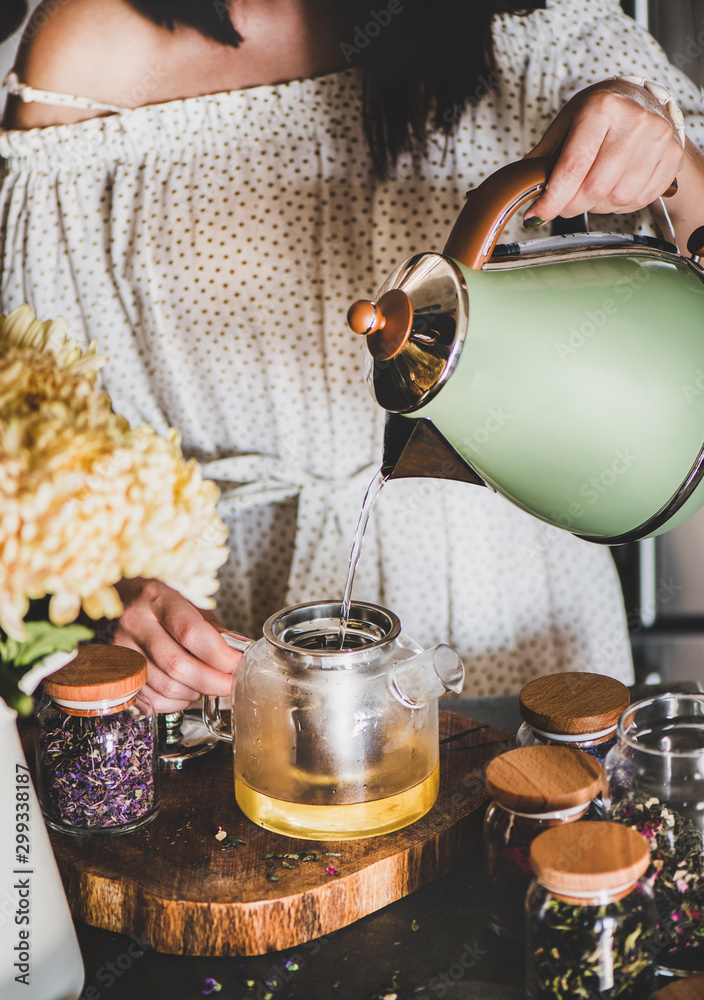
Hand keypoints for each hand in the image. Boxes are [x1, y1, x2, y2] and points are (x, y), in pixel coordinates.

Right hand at [112, 578, 243, 711]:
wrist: (120, 599)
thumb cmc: (160, 601)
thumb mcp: (189, 601)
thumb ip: (213, 628)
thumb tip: (239, 652)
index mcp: (156, 598)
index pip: (191, 633)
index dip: (220, 655)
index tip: (238, 663)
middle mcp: (134, 623)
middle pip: (178, 665)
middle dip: (213, 681)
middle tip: (231, 682)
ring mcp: (122, 650)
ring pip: (166, 687)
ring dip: (196, 693)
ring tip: (208, 683)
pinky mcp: (118, 673)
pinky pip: (151, 700)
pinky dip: (176, 702)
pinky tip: (186, 690)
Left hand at [523, 78, 684, 223]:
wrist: (642, 102)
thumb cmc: (598, 115)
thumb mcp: (566, 125)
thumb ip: (541, 159)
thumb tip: (515, 192)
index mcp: (601, 109)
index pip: (572, 167)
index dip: (552, 199)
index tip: (537, 214)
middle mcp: (633, 121)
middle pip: (594, 188)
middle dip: (571, 205)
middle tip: (561, 204)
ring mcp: (657, 139)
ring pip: (616, 199)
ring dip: (596, 206)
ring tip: (591, 190)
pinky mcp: (671, 157)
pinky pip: (638, 200)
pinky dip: (618, 205)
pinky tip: (613, 188)